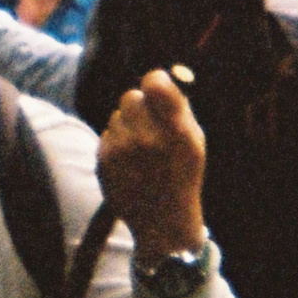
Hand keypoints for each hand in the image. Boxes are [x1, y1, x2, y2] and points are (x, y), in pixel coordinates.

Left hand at [96, 68, 209, 259]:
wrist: (162, 221)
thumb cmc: (182, 175)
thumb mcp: (195, 142)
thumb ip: (179, 108)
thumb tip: (161, 76)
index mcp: (175, 132)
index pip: (154, 83)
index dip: (155, 81)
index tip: (158, 88)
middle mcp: (146, 139)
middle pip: (130, 96)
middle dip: (140, 106)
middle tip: (151, 125)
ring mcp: (121, 151)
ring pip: (116, 115)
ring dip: (128, 125)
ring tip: (141, 150)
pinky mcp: (102, 161)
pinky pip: (107, 133)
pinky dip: (117, 142)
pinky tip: (130, 161)